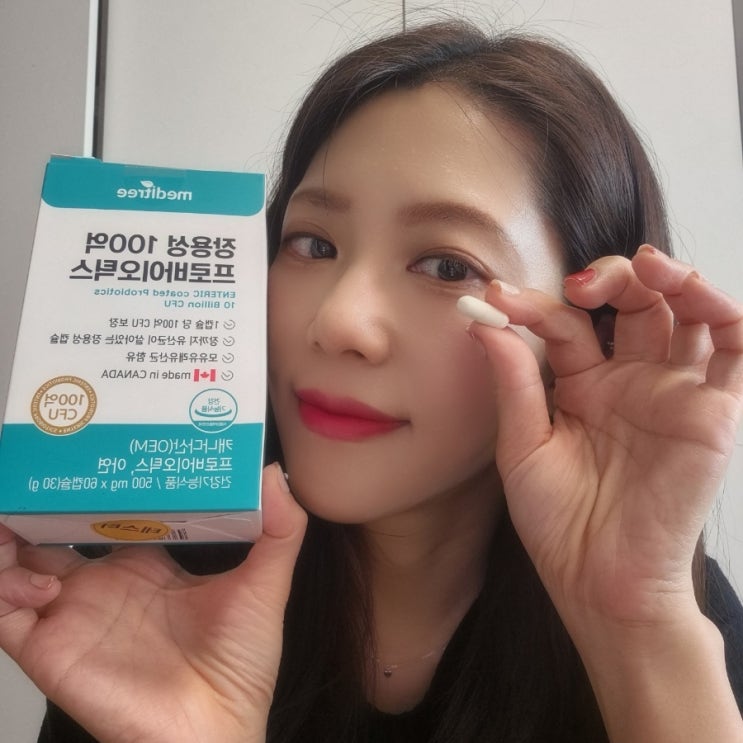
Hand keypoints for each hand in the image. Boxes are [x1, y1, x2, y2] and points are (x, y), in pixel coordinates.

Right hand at [0, 464, 306, 742]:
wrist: (213, 733)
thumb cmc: (239, 666)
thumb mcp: (265, 586)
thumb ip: (279, 530)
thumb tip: (273, 473)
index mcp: (148, 564)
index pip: (111, 512)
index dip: (100, 483)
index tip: (97, 445)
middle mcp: (104, 583)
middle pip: (55, 530)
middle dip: (42, 500)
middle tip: (41, 467)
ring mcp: (73, 614)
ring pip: (17, 563)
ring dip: (10, 536)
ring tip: (16, 514)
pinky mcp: (48, 648)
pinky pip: (1, 611)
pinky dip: (1, 586)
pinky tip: (36, 579)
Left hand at [470, 246, 742, 632]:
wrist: (600, 581)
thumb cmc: (558, 523)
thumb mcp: (523, 447)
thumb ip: (514, 384)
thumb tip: (488, 323)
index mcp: (584, 386)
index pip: (566, 326)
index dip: (535, 307)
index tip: (498, 298)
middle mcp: (631, 382)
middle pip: (633, 304)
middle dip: (611, 278)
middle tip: (579, 283)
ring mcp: (673, 393)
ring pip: (689, 315)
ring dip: (674, 280)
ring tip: (646, 266)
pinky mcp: (714, 414)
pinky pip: (735, 352)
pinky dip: (725, 313)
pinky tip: (694, 293)